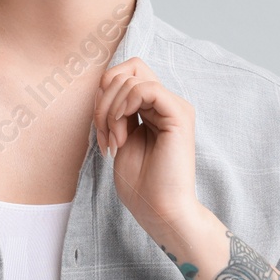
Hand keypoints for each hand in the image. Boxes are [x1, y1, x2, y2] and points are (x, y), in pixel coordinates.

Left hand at [93, 58, 198, 236]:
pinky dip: (125, 106)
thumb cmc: (140, 184)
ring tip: (115, 141)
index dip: (103, 94)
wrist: (160, 210)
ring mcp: (174, 107)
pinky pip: (147, 88)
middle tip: (105, 135)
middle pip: (127, 70)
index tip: (100, 130)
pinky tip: (123, 133)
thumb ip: (116, 111)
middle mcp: (165, 103)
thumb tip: (105, 85)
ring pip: (131, 79)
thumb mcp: (119, 137)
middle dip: (103, 99)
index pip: (124, 74)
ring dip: (110, 110)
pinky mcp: (179, 115)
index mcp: (152, 108)